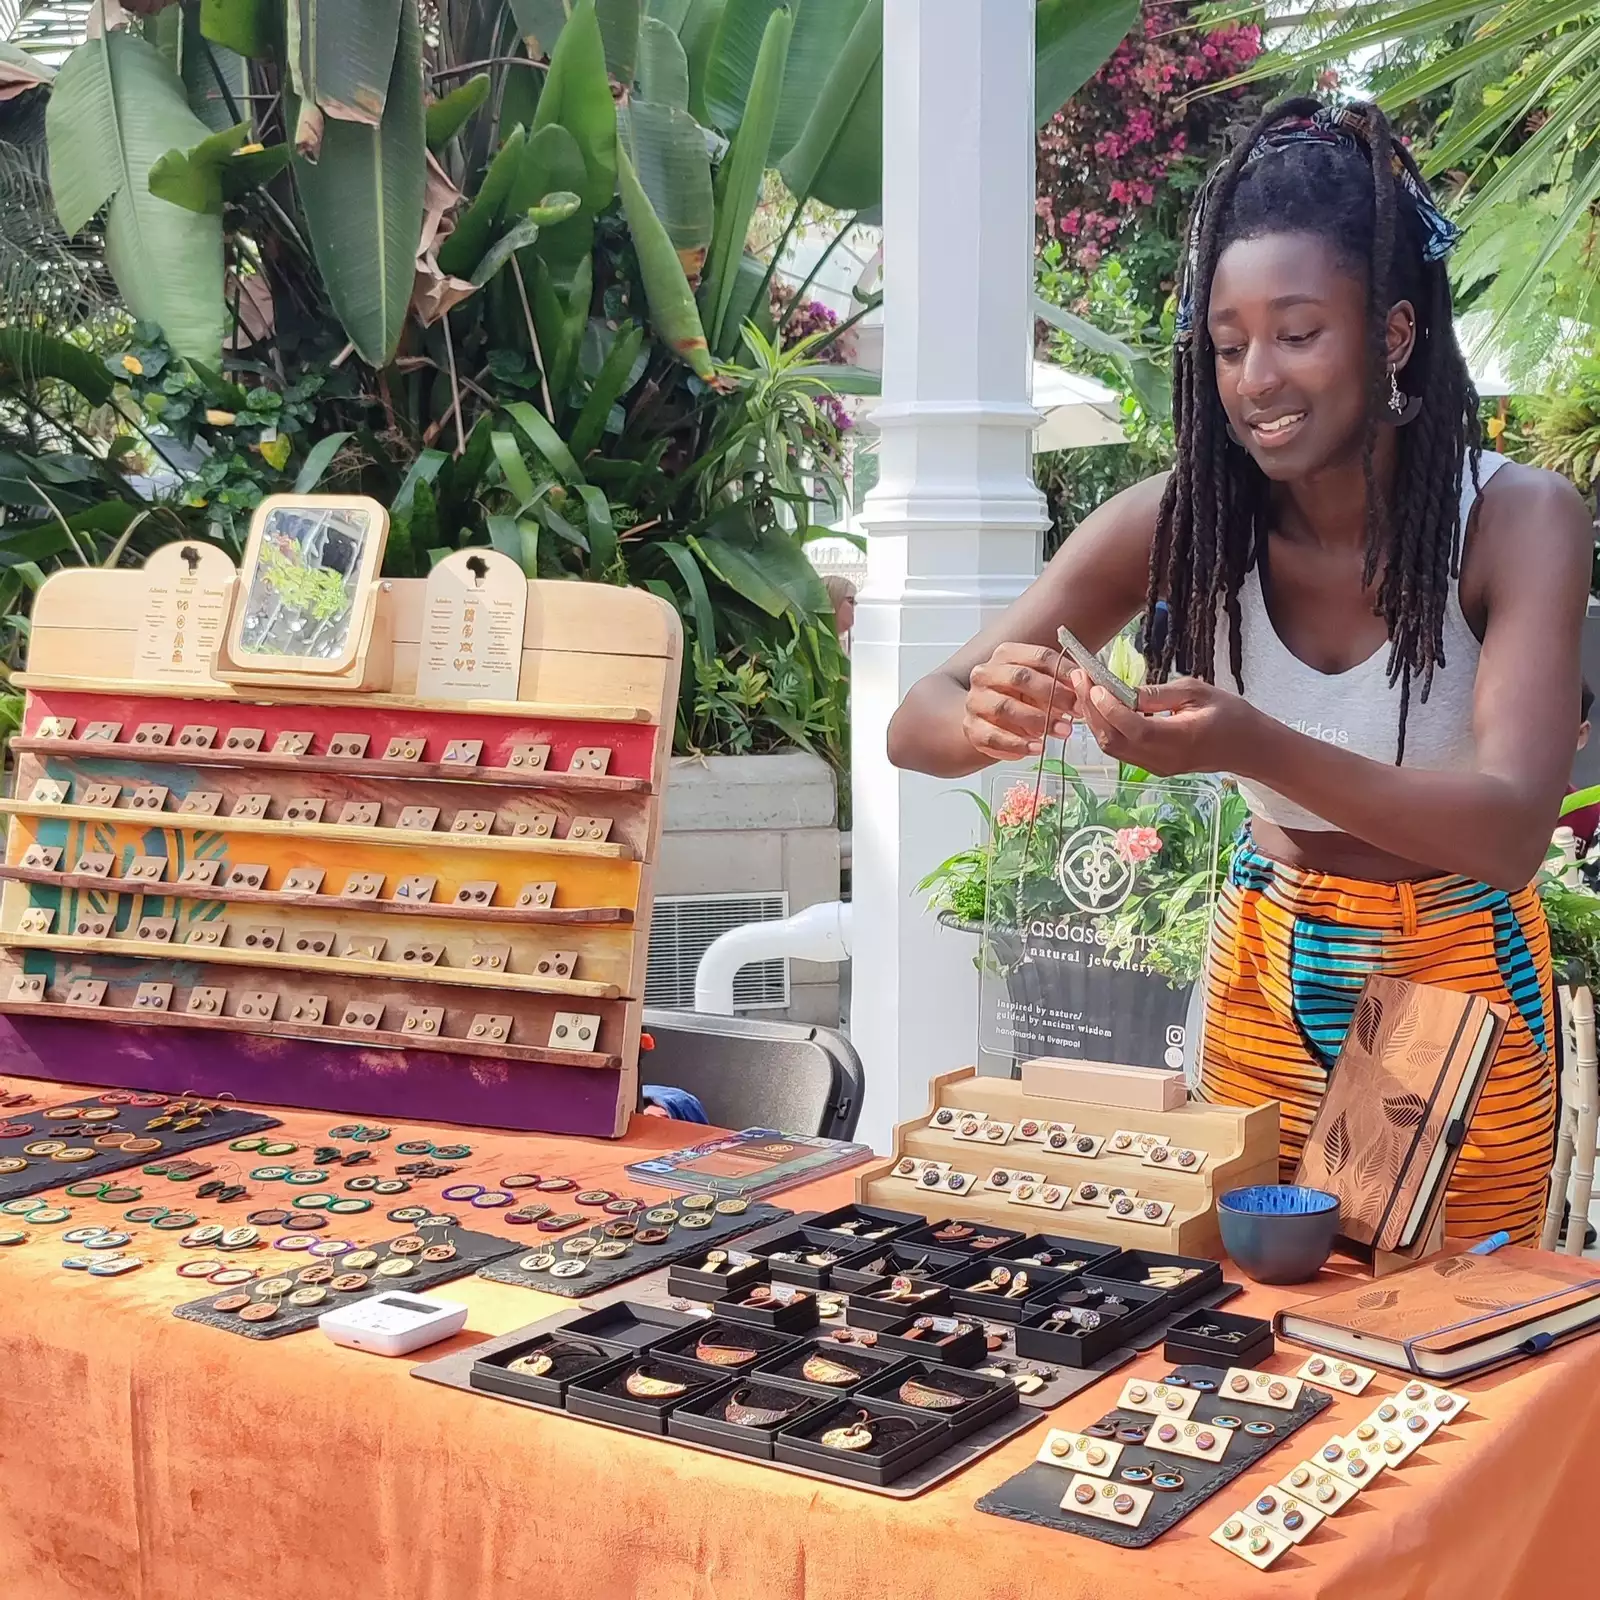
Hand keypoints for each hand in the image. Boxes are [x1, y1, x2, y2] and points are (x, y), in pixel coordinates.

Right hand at [962, 642, 1081, 760]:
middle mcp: (985, 674)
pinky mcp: (971, 727)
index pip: (1039, 657)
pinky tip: (1037, 747)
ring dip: (1038, 721)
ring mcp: (975, 701)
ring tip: (1062, 731)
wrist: (986, 718)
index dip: (1065, 673)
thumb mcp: (1040, 685)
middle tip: (1076, 711)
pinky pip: (993, 737)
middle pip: (1019, 678)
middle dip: (1053, 695)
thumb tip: (1086, 686)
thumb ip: (1060, 683)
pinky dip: (1018, 745)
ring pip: (1005, 708)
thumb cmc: (1018, 698)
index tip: (1084, 689)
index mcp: (1005, 655)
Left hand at [1075, 673, 1261, 777]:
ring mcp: (1156, 767)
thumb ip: (1160, 694)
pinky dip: (1106, 728)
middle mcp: (1162, 760)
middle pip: (1114, 740)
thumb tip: (1124, 691)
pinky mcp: (1153, 767)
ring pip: (1113, 747)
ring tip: (1085, 689)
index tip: (1095, 683)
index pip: (1133, 728)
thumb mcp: (1198, 692)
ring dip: (1095, 719)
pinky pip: (1121, 750)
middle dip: (1092, 709)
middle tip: (1080, 677)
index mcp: (1179, 740)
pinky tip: (1101, 706)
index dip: (1109, 707)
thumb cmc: (1231, 714)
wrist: (1250, 748)